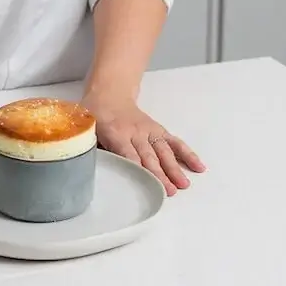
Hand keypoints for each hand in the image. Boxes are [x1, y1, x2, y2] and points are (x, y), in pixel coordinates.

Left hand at [83, 92, 204, 196]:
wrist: (109, 94)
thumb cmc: (96, 115)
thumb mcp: (87, 128)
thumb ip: (92, 147)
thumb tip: (94, 169)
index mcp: (115, 133)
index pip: (128, 153)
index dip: (138, 169)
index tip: (147, 184)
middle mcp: (135, 132)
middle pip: (149, 155)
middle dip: (160, 174)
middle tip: (170, 191)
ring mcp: (149, 130)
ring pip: (163, 150)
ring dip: (174, 167)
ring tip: (183, 184)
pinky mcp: (158, 130)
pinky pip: (174, 142)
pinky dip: (187, 153)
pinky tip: (198, 166)